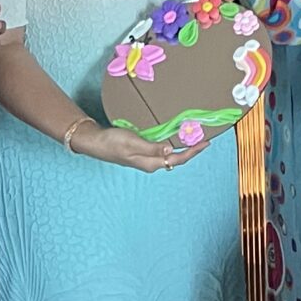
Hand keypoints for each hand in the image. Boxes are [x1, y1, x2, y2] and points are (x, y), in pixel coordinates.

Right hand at [74, 120, 203, 172]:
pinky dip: (171, 143)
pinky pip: (161, 150)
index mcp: (150, 163)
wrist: (95, 142)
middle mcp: (150, 163)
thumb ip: (151, 148)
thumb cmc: (112, 142)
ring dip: (182, 147)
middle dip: (191, 150)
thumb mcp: (132, 143)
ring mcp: (145, 158)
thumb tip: (170, 150)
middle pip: (176, 159)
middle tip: (204, 139)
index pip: (177, 159)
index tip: (206, 143)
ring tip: (193, 138)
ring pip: (169, 155)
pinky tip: (173, 137)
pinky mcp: (141, 151)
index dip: (193, 152)